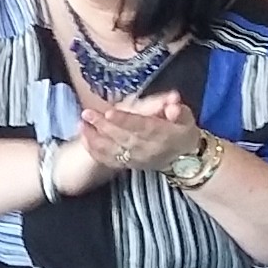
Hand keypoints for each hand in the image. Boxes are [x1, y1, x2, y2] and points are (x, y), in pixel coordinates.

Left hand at [79, 90, 203, 176]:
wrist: (184, 159)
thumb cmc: (182, 131)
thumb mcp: (186, 118)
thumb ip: (178, 110)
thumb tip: (173, 103)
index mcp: (162, 134)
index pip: (142, 126)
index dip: (126, 120)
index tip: (110, 112)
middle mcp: (147, 148)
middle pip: (123, 137)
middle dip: (103, 126)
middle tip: (87, 113)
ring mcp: (136, 158)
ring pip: (113, 149)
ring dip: (95, 138)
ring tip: (81, 124)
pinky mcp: (128, 164)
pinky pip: (109, 160)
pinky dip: (95, 150)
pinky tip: (84, 137)